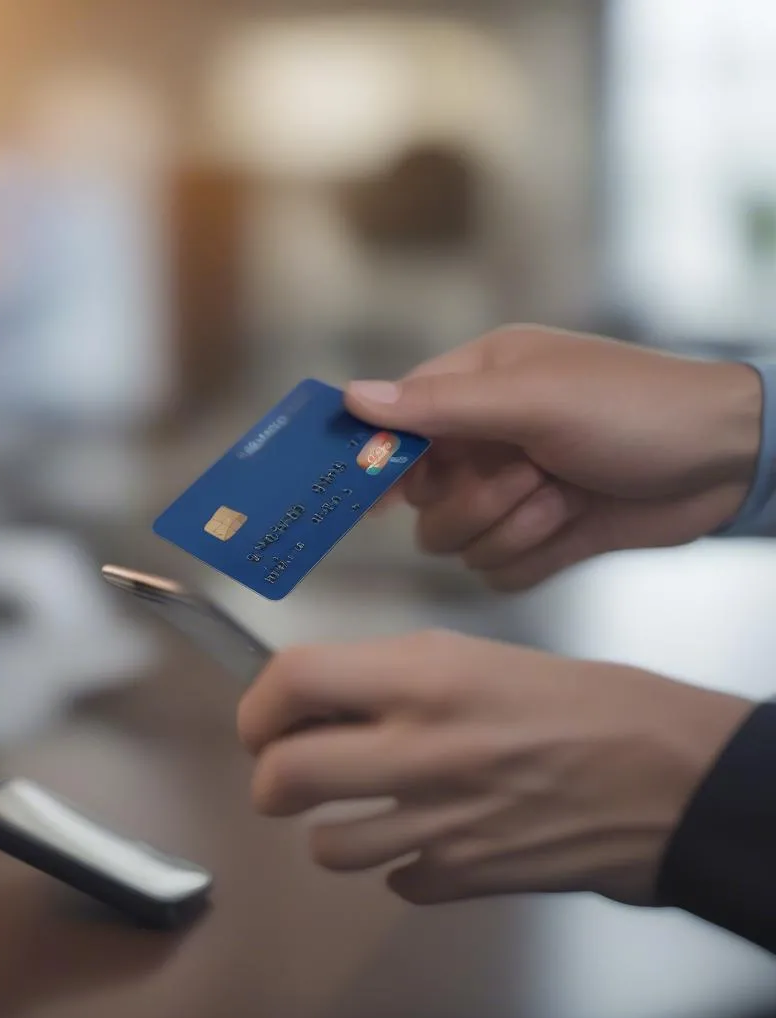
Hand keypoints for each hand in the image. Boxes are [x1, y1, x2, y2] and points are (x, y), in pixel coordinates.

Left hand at [238, 632, 753, 905]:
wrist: (669, 776)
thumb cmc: (581, 700)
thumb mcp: (475, 656)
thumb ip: (390, 677)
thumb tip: (321, 700)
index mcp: (423, 678)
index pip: (292, 682)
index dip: (258, 704)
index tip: (262, 719)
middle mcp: (419, 750)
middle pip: (281, 778)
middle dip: (270, 776)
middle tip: (290, 768)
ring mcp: (438, 825)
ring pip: (326, 846)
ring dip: (334, 826)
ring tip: (365, 806)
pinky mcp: (464, 879)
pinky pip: (396, 880)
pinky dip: (403, 863)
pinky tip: (433, 837)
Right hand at [346, 326, 762, 589]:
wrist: (727, 464)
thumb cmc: (635, 407)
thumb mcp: (532, 397)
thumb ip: (439, 406)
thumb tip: (352, 397)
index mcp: (477, 386)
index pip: (399, 422)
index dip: (384, 458)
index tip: (370, 495)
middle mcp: (485, 438)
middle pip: (421, 499)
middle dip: (471, 500)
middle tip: (525, 475)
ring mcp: (510, 491)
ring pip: (454, 541)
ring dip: (507, 527)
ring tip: (560, 496)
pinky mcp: (537, 536)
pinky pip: (494, 570)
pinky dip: (530, 556)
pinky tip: (571, 524)